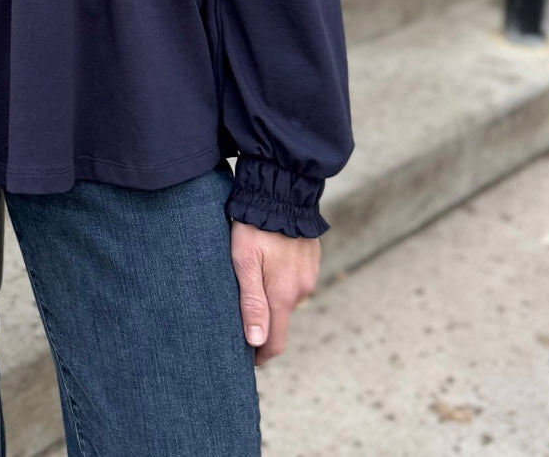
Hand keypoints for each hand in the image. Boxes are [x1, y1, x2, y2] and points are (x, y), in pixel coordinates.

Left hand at [229, 219, 319, 365]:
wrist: (281, 190)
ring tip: (249, 284)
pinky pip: (294, 280)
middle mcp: (301, 290)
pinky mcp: (310, 260)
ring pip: (287, 299)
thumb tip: (256, 341)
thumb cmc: (255, 226)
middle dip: (263, 326)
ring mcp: (308, 275)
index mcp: (283, 295)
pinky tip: (266, 265)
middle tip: (237, 318)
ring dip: (271, 299)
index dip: (259, 355)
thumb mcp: (244, 261)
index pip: (275, 342)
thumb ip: (251, 302)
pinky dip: (280, 280)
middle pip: (280, 321)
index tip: (244, 358)